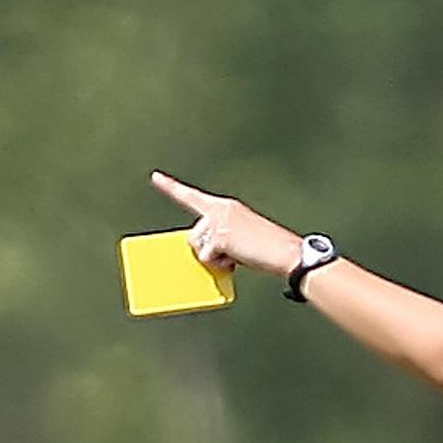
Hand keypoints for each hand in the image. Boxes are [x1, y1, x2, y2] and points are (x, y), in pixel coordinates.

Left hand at [150, 170, 300, 277]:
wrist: (286, 252)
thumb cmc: (269, 250)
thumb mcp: (241, 239)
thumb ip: (221, 239)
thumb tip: (202, 253)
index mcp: (226, 206)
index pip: (193, 197)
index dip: (171, 187)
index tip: (156, 178)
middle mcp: (219, 209)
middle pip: (194, 233)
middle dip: (206, 249)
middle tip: (232, 255)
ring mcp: (218, 221)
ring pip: (197, 246)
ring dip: (213, 258)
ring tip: (238, 256)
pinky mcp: (219, 236)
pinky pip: (207, 257)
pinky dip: (220, 265)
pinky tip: (236, 260)